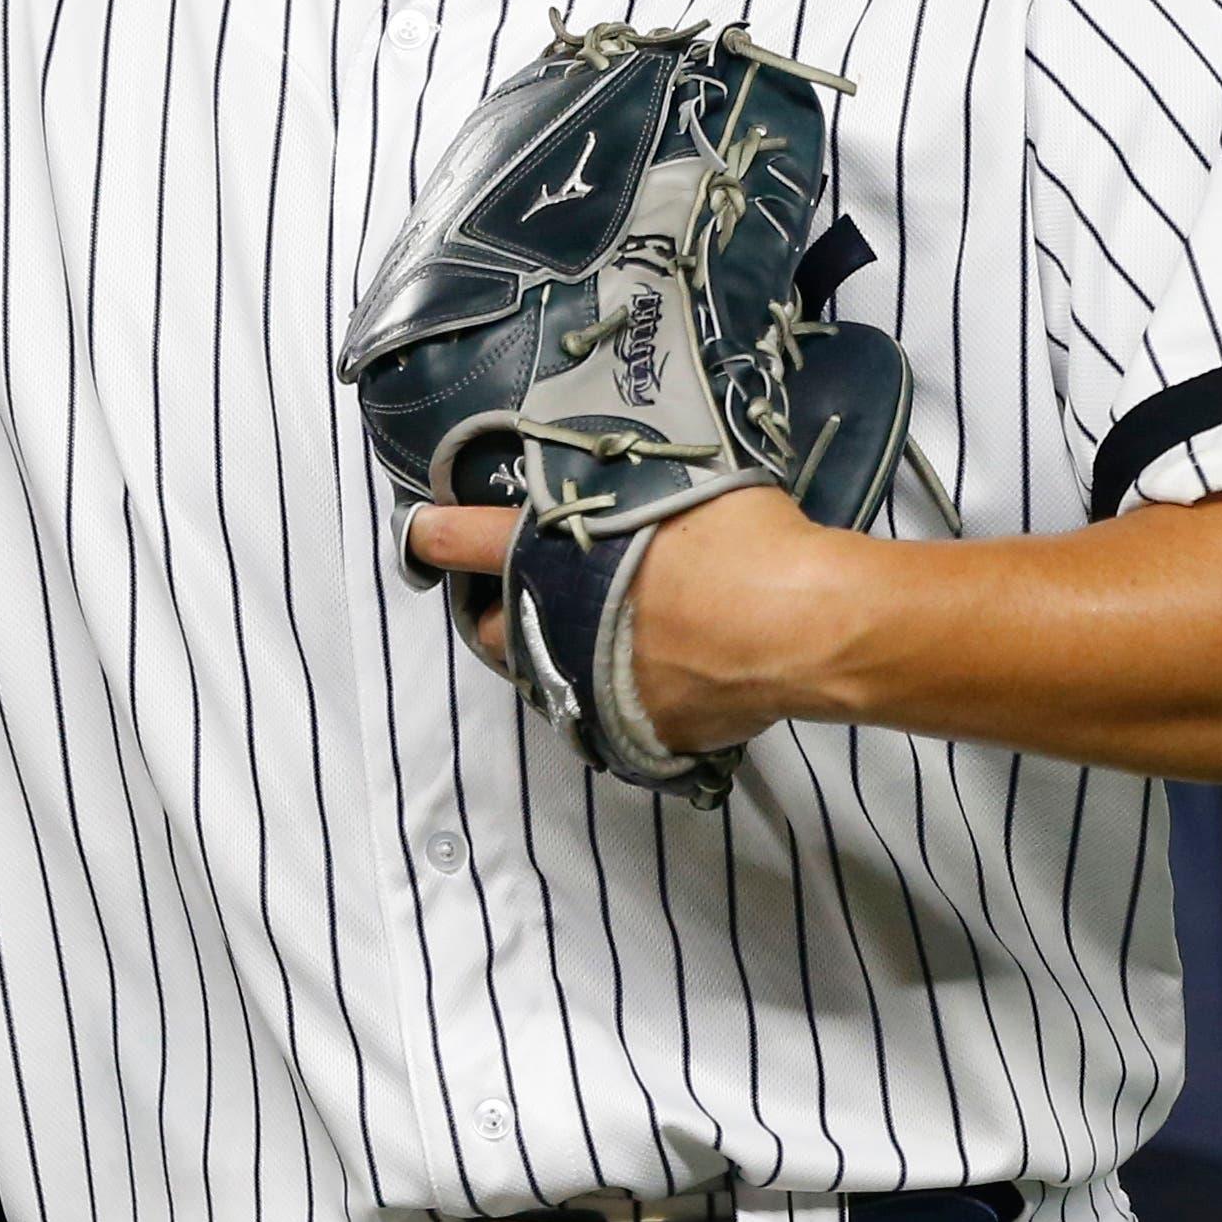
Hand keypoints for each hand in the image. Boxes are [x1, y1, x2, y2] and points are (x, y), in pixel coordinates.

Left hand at [406, 484, 838, 747]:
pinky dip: (622, 695)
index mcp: (552, 555)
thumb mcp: (675, 488)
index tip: (422, 532)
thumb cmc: (745, 538)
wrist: (799, 624)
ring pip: (544, 675)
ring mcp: (588, 684)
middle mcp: (553, 624)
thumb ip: (628, 494)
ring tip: (594, 635)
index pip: (462, 539)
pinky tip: (656, 675)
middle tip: (522, 593)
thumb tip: (631, 493)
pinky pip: (608, 714)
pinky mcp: (631, 732)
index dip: (435, 534)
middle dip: (495, 611)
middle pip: (488, 627)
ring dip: (555, 654)